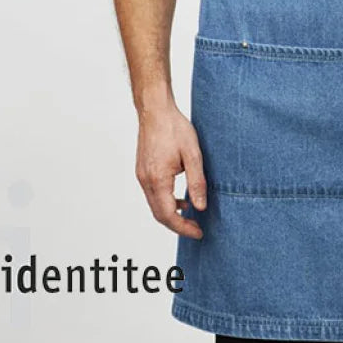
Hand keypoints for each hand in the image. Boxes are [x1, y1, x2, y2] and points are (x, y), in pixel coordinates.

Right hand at [135, 103, 206, 238]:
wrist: (155, 110)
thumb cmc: (174, 128)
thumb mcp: (193, 154)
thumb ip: (197, 182)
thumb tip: (200, 207)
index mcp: (158, 179)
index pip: (169, 215)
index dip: (184, 228)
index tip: (198, 232)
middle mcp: (146, 181)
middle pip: (159, 215)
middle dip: (178, 225)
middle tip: (196, 228)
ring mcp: (142, 176)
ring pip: (155, 205)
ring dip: (171, 213)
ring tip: (191, 214)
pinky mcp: (143, 170)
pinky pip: (153, 194)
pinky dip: (165, 201)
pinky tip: (180, 197)